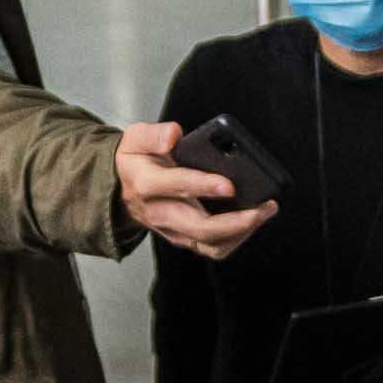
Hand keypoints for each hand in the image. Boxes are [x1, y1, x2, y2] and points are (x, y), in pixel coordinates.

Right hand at [116, 121, 275, 257]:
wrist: (118, 189)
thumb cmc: (134, 161)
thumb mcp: (134, 138)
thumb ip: (155, 134)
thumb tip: (174, 134)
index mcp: (146, 184)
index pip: (176, 186)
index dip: (203, 187)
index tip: (229, 184)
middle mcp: (159, 212)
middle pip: (198, 227)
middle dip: (235, 221)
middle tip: (262, 207)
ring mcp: (172, 230)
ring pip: (209, 244)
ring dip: (241, 233)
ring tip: (263, 212)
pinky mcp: (183, 238)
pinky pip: (212, 248)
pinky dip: (236, 239)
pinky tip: (252, 221)